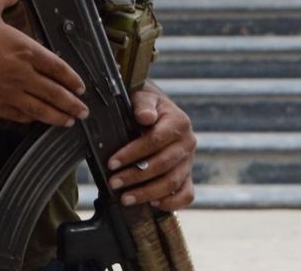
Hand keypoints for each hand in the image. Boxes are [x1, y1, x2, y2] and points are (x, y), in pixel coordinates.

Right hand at [0, 0, 88, 127]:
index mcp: (25, 51)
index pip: (57, 67)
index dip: (71, 78)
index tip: (80, 87)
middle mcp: (22, 75)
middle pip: (54, 93)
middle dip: (72, 103)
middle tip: (83, 111)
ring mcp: (8, 93)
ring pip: (40, 109)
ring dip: (57, 116)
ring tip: (68, 121)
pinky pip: (18, 116)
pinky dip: (30, 119)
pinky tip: (34, 120)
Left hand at [103, 84, 197, 210]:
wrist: (158, 109)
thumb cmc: (146, 105)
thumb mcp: (143, 96)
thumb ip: (144, 104)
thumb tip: (145, 117)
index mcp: (179, 122)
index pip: (154, 141)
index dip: (132, 153)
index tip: (112, 163)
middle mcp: (188, 143)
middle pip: (163, 164)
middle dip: (135, 176)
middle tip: (114, 183)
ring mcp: (189, 161)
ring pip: (173, 182)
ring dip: (148, 193)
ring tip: (125, 198)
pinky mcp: (188, 175)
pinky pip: (187, 194)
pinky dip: (172, 202)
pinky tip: (152, 204)